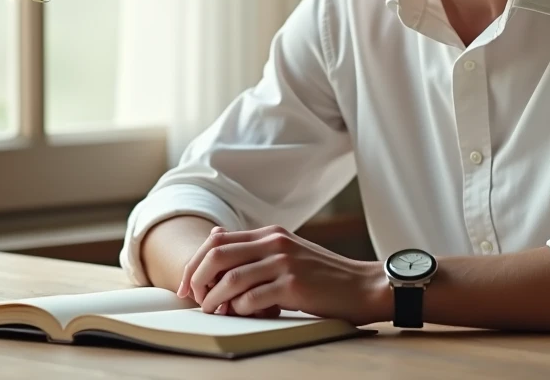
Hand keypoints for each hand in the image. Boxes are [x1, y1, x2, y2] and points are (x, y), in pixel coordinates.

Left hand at [176, 225, 390, 324]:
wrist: (362, 286)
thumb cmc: (323, 276)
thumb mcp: (288, 253)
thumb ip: (255, 247)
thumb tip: (214, 237)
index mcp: (271, 233)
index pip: (217, 240)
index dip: (195, 263)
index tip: (187, 285)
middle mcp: (275, 243)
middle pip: (217, 255)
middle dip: (197, 278)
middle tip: (194, 299)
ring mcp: (284, 263)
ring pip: (231, 278)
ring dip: (215, 298)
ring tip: (212, 311)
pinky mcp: (293, 286)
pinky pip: (252, 299)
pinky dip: (240, 310)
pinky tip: (242, 315)